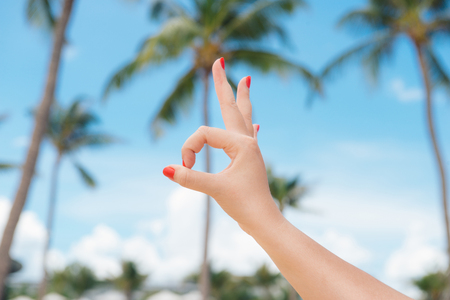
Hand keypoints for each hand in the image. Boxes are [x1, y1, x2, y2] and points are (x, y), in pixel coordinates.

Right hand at [163, 58, 282, 232]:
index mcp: (241, 144)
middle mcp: (248, 141)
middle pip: (232, 106)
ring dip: (242, 99)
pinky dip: (248, 127)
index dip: (189, 150)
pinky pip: (248, 137)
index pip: (204, 135)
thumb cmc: (245, 205)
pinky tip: (256, 125)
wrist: (264, 221)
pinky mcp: (248, 160)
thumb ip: (190, 178)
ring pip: (242, 118)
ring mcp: (249, 150)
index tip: (185, 168)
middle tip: (220, 60)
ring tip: (246, 80)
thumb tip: (165, 169)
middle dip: (224, 84)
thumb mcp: (215, 189)